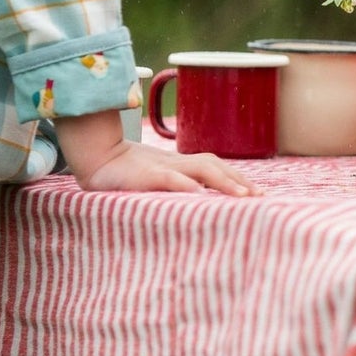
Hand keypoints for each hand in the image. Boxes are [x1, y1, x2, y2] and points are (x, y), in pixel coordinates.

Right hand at [53, 109, 259, 195]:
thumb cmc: (125, 173)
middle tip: (261, 199)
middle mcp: (176, 163)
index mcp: (179, 164)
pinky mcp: (145, 175)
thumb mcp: (155, 178)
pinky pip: (169, 178)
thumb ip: (176, 186)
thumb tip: (199, 201)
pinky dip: (185, 185)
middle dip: (239, 181)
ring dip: (223, 182)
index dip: (238, 178)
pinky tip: (199, 195)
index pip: (216, 166)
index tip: (260, 194)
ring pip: (199, 169)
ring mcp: (161, 167)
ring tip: (243, 197)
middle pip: (215, 165)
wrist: (94, 155)